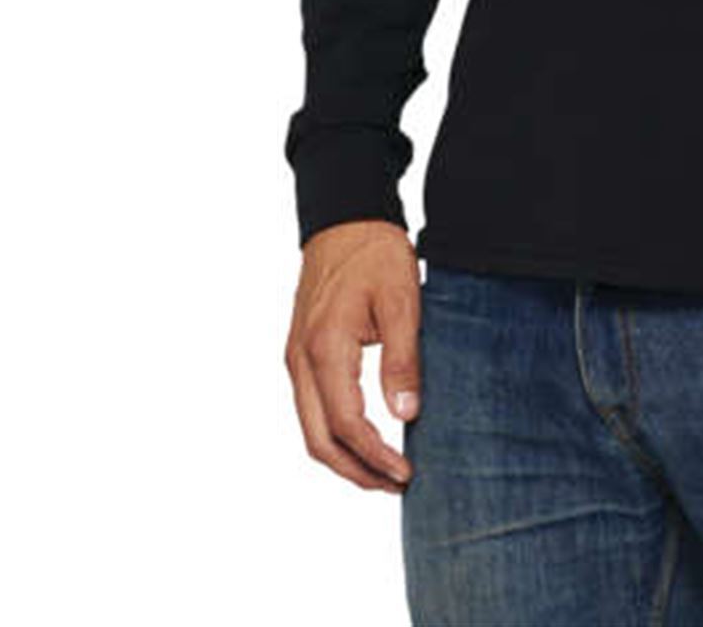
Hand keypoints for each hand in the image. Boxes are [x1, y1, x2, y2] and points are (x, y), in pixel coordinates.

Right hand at [285, 219, 421, 491]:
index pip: (346, 424)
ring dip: (344, 458)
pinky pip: (311, 408)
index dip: (376, 456)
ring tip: (384, 471)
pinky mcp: (300, 352)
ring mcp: (295, 358)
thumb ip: (402, 357)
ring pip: (311, 429)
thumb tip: (406, 414)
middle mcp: (300, 360)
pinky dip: (334, 434)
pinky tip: (364, 437)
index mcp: (324, 348)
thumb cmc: (375, 253)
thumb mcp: (401, 300)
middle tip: (396, 484)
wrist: (345, 218)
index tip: (407, 473)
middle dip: (356, 472)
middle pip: (318, 441)